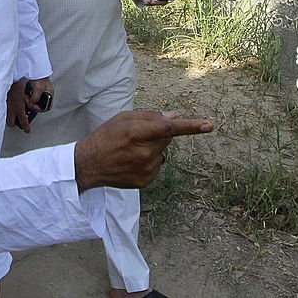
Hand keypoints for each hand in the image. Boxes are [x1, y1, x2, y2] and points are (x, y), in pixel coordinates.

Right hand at [6, 79, 30, 132]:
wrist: (11, 80)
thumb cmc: (20, 86)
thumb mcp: (28, 97)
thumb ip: (31, 104)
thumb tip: (33, 108)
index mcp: (18, 108)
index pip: (23, 122)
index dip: (26, 127)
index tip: (27, 130)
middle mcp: (11, 109)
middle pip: (11, 123)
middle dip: (15, 124)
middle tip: (19, 121)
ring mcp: (5, 107)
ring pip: (6, 117)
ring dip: (10, 117)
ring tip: (14, 114)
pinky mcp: (1, 103)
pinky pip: (3, 111)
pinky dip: (6, 111)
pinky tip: (9, 108)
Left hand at [25, 78, 53, 113]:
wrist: (35, 71)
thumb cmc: (39, 77)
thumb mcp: (38, 89)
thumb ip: (36, 98)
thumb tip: (33, 103)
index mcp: (49, 94)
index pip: (47, 107)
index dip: (41, 109)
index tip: (34, 106)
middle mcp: (46, 95)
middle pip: (41, 105)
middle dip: (34, 105)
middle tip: (29, 102)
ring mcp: (41, 94)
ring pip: (36, 103)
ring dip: (30, 102)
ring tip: (27, 99)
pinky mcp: (36, 92)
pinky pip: (33, 99)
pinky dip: (29, 99)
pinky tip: (27, 96)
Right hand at [74, 110, 212, 191]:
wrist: (89, 165)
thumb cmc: (106, 137)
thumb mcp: (123, 118)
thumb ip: (149, 116)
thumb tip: (172, 117)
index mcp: (137, 133)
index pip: (169, 128)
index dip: (190, 126)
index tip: (208, 125)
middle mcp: (144, 153)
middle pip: (167, 138)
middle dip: (158, 133)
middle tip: (137, 135)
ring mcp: (146, 170)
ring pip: (163, 152)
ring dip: (153, 148)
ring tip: (131, 150)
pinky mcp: (146, 181)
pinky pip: (158, 164)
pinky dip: (150, 160)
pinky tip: (133, 161)